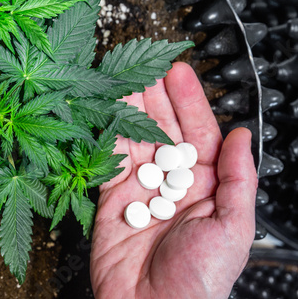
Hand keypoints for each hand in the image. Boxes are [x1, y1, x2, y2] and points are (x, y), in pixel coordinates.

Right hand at [90, 63, 257, 298]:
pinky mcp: (112, 199)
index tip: (179, 74)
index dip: (189, 102)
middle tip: (144, 69)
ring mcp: (141, 189)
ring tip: (123, 82)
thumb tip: (242, 137)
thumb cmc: (200, 279)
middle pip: (163, 130)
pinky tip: (105, 115)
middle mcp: (173, 183)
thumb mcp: (234, 228)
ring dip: (128, 110)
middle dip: (155, 99)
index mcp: (205, 186)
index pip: (199, 133)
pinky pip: (108, 162)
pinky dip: (105, 137)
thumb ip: (239, 180)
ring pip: (134, 140)